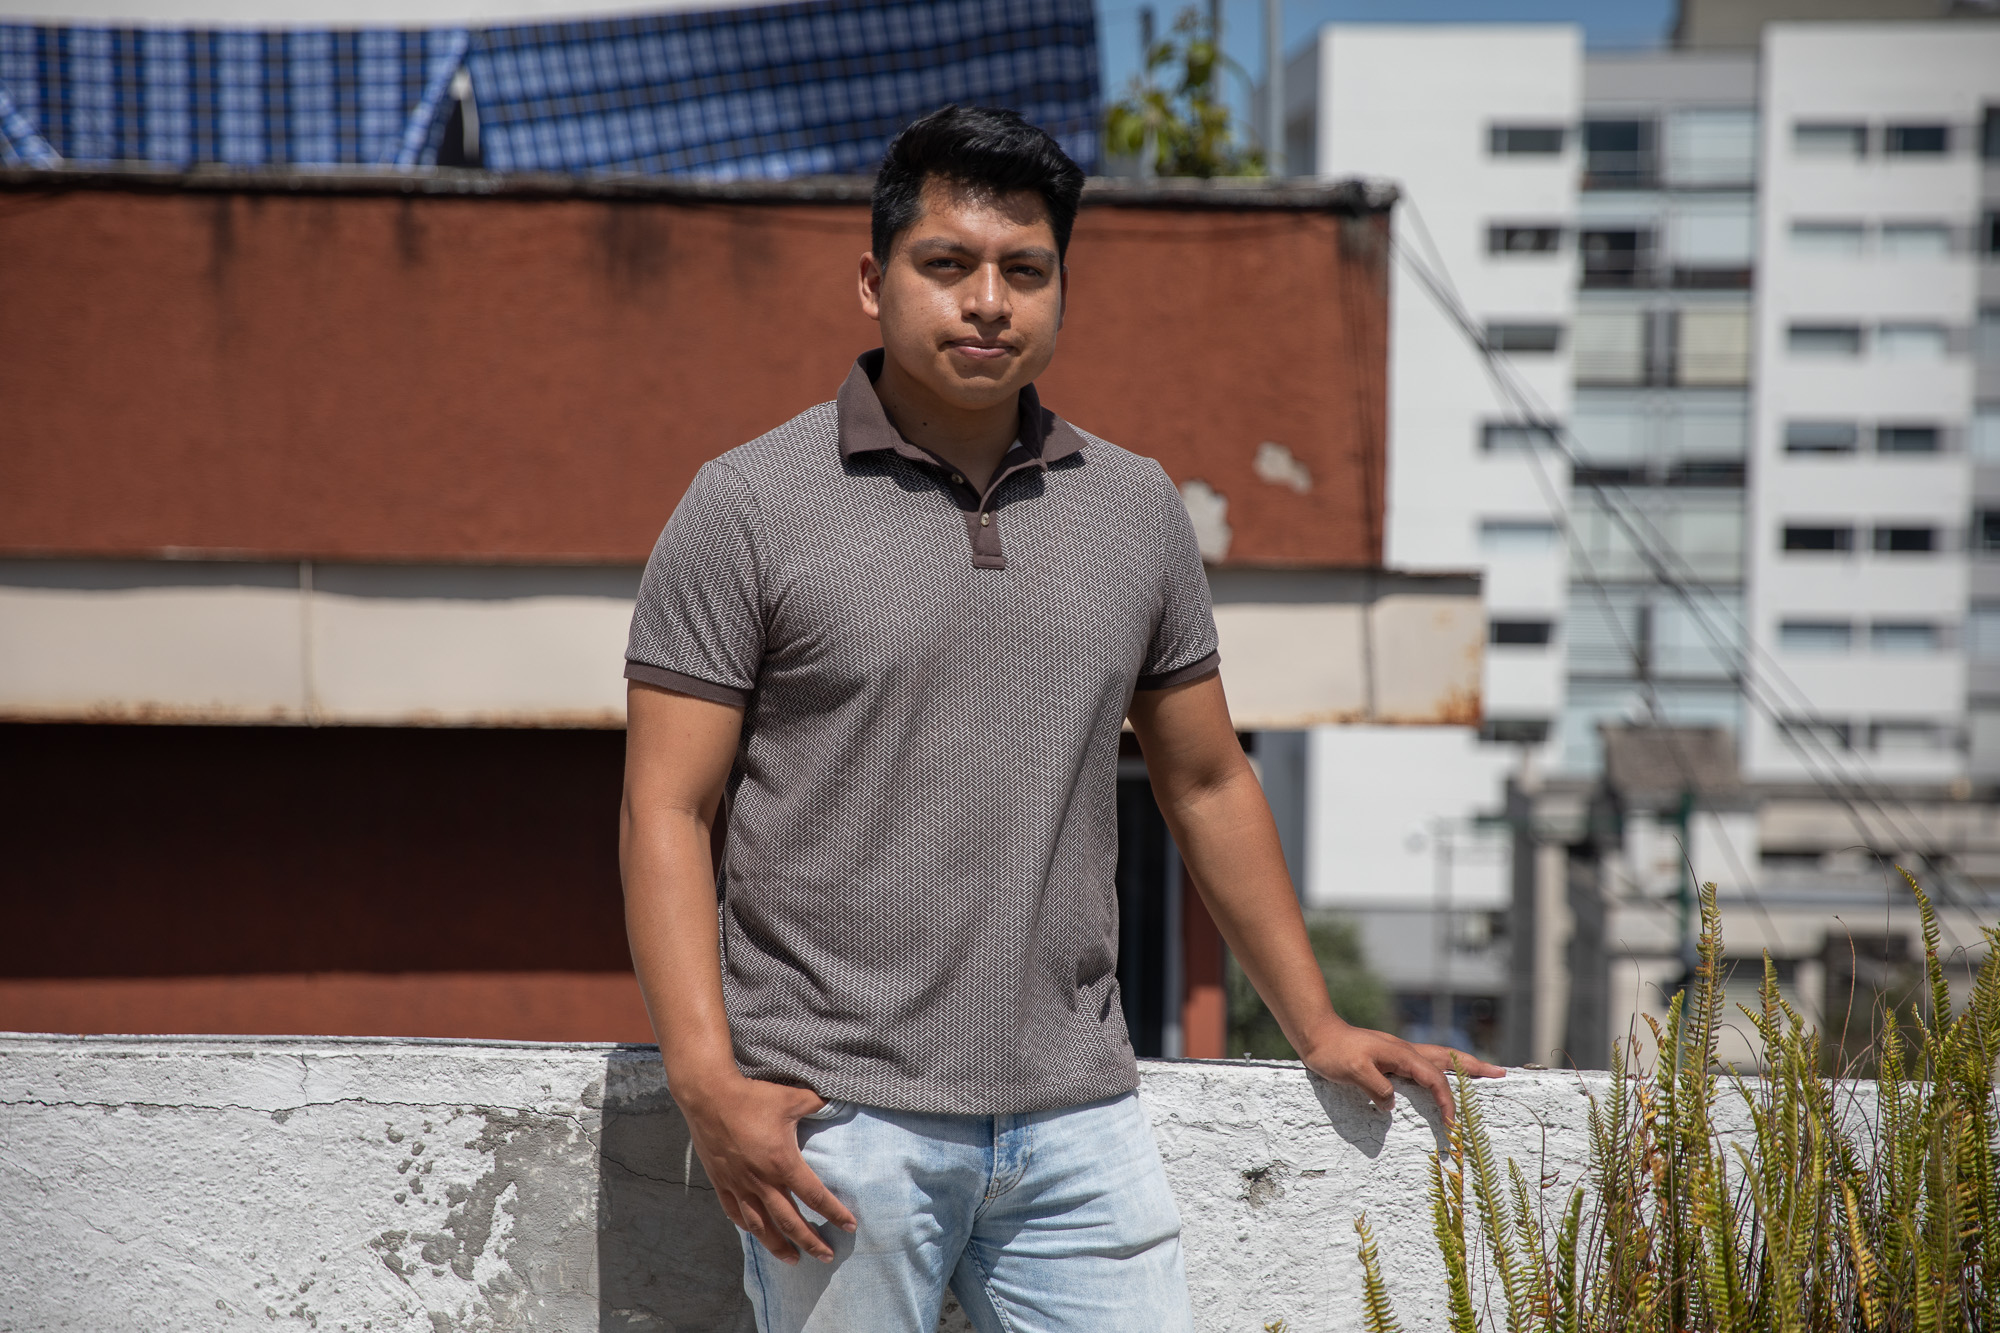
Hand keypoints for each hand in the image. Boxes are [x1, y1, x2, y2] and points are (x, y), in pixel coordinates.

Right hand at [675, 1073, 856, 1263]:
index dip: (835, 1213)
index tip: (850, 1227)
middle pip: (790, 1221)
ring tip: (793, 1260)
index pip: (815, 1196)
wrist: (709, 1096)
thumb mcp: (792, 1097)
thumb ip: (817, 1103)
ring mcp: (739, 1184)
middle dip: (810, 1241)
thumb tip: (837, 1100)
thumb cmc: (752, 1097)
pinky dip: (748, 1226)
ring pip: (761, 1226)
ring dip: (778, 1246)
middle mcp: (762, 1181)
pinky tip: (756, 1233)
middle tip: (827, 1257)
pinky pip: (735, 1212)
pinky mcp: (721, 1181)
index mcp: (782, 1163)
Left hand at [1300, 1024, 1504, 1123]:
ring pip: (1438, 1059)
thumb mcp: (1353, 1071)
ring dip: (1461, 1065)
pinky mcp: (1390, 1057)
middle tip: (1500, 1073)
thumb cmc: (1334, 1052)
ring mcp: (1399, 1053)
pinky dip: (1440, 1068)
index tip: (1451, 1124)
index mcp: (1402, 1055)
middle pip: (1448, 1059)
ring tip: (1481, 1071)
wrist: (1317, 1034)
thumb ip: (1375, 1088)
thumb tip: (1391, 1105)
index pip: (1435, 1080)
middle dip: (1474, 1067)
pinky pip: (1423, 1064)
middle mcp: (1406, 1051)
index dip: (1447, 1102)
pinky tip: (1439, 1076)